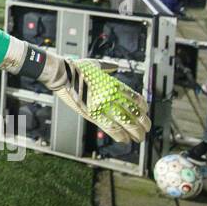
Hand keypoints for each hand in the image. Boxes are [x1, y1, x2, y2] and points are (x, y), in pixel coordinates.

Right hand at [11, 44, 150, 143]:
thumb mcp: (95, 65)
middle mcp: (112, 95)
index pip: (137, 99)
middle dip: (143, 124)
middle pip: (134, 113)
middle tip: (145, 131)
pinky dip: (120, 135)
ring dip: (134, 133)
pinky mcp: (93, 114)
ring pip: (126, 123)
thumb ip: (107, 67)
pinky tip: (124, 140)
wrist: (62, 74)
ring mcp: (103, 105)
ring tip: (138, 138)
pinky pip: (111, 128)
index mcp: (114, 84)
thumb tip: (114, 66)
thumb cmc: (76, 68)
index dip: (143, 109)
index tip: (144, 114)